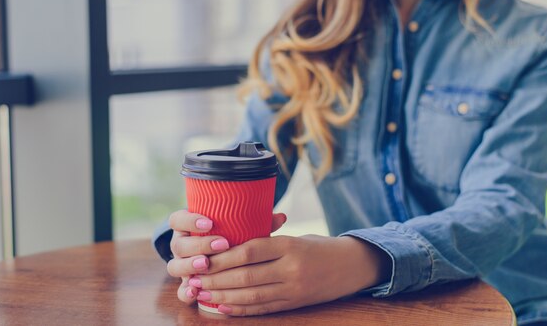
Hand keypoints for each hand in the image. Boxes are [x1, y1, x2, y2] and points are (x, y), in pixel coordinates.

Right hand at [165, 209, 287, 305]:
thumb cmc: (228, 236)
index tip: (210, 222)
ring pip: (175, 266)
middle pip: (179, 245)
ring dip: (191, 266)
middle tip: (221, 244)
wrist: (214, 254)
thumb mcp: (237, 227)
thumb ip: (254, 222)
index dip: (191, 220)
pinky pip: (180, 290)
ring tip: (207, 264)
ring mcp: (181, 265)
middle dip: (199, 244)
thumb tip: (281, 217)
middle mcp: (181, 246)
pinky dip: (186, 292)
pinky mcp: (185, 284)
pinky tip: (196, 292)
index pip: (178, 219)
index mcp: (187, 227)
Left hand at [189, 234, 390, 315]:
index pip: (250, 250)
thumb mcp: (295, 237)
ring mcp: (294, 289)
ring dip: (222, 296)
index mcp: (290, 245)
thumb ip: (267, 241)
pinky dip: (240, 309)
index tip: (203, 258)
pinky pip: (263, 308)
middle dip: (216, 279)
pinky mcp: (294, 304)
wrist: (351, 266)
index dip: (224, 257)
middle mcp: (292, 269)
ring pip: (251, 295)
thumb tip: (230, 244)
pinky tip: (222, 307)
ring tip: (202, 293)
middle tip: (194, 278)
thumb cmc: (318, 246)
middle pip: (246, 276)